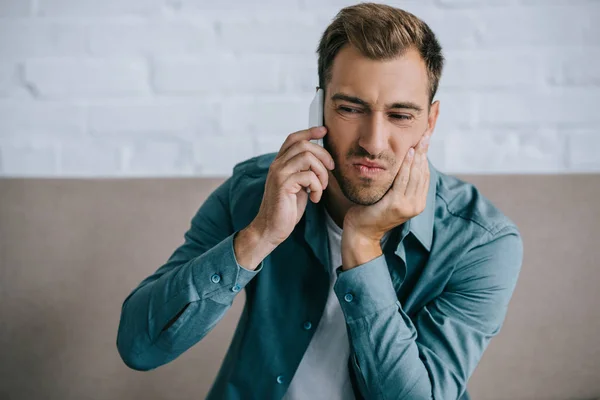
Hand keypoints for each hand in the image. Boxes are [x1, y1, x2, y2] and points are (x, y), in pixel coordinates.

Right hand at [251, 126, 334, 246]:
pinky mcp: (283, 184)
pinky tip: (314, 199)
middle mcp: (277, 165)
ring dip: (322, 173)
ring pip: (307, 157)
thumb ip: (305, 172)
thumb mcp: (299, 186)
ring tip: (321, 188)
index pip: (293, 139)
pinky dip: (317, 187)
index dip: (309, 132)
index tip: (324, 131)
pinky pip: (308, 176)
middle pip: (304, 145)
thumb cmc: (287, 209)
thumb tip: (322, 161)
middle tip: (331, 169)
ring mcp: (278, 174)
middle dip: (323, 155)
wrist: (271, 229)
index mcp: (280, 163)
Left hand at [343, 132, 430, 245]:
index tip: (425, 141)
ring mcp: (407, 205)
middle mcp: (416, 205)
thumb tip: (403, 165)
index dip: (426, 157)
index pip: (425, 176)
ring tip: (419, 141)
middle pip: (423, 173)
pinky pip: (403, 180)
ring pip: (416, 175)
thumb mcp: (391, 198)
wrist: (362, 232)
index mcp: (418, 203)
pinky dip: (407, 165)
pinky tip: (409, 153)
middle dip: (425, 153)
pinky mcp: (396, 204)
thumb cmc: (372, 212)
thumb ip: (400, 185)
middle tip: (426, 135)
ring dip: (418, 156)